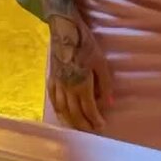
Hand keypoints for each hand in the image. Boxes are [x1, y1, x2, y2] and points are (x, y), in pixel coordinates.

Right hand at [47, 15, 112, 131]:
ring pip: (62, 109)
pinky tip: (61, 113)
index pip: (88, 109)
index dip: (95, 119)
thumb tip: (110, 103)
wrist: (65, 30)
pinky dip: (57, 109)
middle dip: (84, 124)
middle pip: (75, 113)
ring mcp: (57, 84)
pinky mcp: (51, 77)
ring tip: (78, 127)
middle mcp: (67, 88)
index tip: (102, 125)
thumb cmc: (86, 44)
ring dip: (70, 121)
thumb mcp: (101, 63)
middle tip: (92, 130)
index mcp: (81, 85)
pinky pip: (52, 98)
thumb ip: (105, 84)